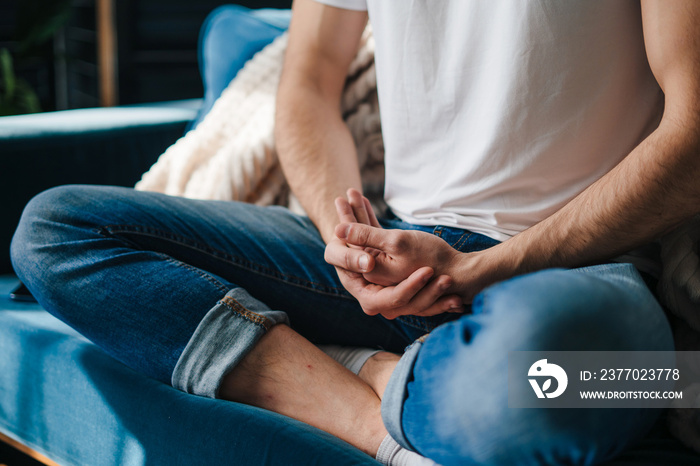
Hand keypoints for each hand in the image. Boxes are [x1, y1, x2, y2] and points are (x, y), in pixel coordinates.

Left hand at [325, 190, 464, 318]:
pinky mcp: (396, 264)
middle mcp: (375, 277)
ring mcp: (386, 271)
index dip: (346, 221)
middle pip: (357, 243)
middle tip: (343, 194)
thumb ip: (366, 236)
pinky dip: (374, 224)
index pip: (351, 247)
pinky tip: (367, 206)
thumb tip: (336, 230)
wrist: (462, 274)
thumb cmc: (433, 258)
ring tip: (353, 193)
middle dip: (351, 216)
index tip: (339, 200)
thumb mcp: (397, 243)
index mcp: (370, 276)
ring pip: (368, 239)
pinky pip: (379, 242)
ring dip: (361, 216)